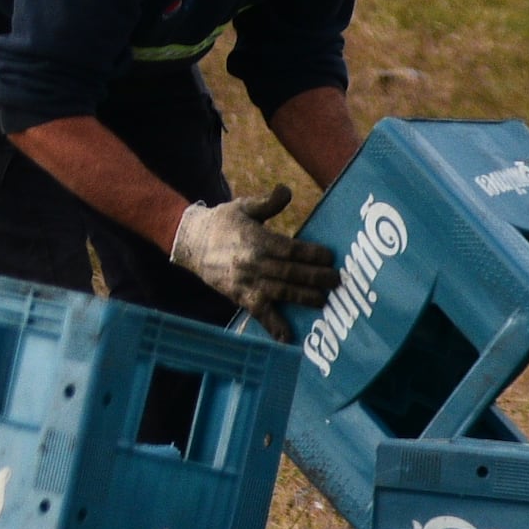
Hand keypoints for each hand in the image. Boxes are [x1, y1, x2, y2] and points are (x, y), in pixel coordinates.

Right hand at [169, 185, 336, 313]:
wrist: (191, 243)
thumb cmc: (223, 222)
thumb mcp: (243, 206)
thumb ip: (267, 202)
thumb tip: (286, 190)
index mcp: (257, 240)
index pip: (290, 249)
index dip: (312, 254)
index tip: (330, 257)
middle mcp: (253, 263)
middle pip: (290, 273)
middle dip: (316, 278)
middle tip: (337, 281)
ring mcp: (247, 282)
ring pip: (280, 292)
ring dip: (303, 298)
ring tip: (323, 302)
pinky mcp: (240, 297)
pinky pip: (260, 313)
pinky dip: (274, 326)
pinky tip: (289, 338)